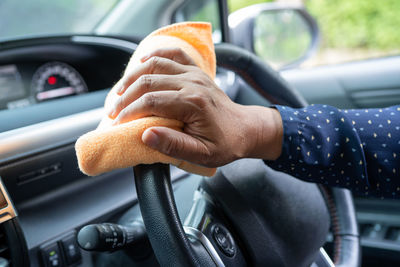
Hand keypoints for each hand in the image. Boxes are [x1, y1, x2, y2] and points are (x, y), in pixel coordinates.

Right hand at [108, 48, 282, 166]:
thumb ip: (174, 145)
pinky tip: (142, 62)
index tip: (117, 124)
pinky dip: (155, 55)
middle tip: (113, 112)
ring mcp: (194, 74)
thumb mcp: (202, 154)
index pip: (151, 101)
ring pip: (155, 64)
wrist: (245, 129)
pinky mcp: (196, 71)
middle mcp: (192, 83)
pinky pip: (173, 55)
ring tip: (119, 93)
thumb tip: (146, 135)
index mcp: (193, 103)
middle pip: (148, 80)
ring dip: (133, 76)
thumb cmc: (225, 144)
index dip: (129, 112)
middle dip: (125, 97)